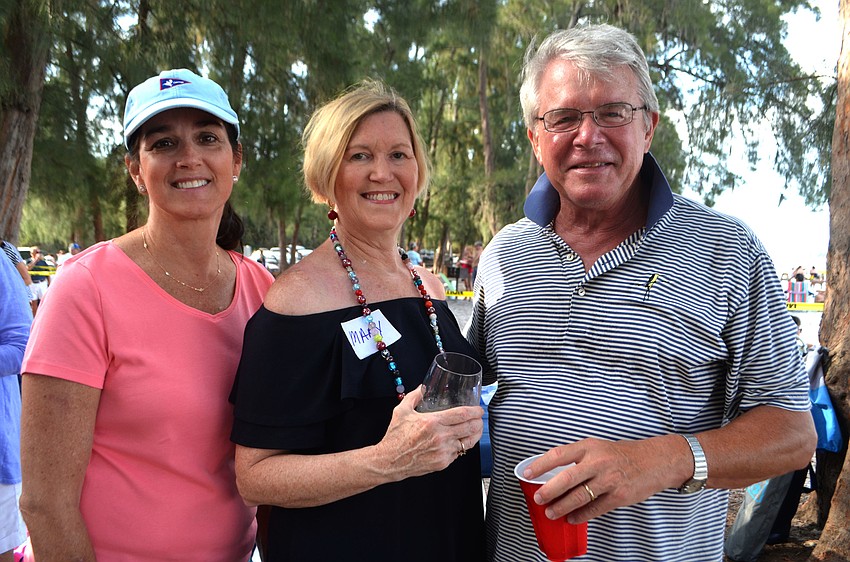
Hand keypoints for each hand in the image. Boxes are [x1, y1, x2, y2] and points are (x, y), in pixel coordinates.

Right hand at [374, 385, 483, 479]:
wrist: (390, 460)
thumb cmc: (395, 437)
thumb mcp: (401, 411)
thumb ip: (414, 396)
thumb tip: (422, 388)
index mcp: (432, 422)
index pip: (462, 414)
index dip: (474, 411)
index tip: (478, 409)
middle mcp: (440, 437)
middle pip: (470, 428)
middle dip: (479, 422)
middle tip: (479, 418)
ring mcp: (443, 451)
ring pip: (468, 442)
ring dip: (475, 435)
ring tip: (476, 430)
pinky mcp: (443, 463)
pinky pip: (458, 453)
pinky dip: (461, 446)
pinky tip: (460, 441)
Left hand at [524, 435, 686, 523]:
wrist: (654, 461)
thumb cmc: (622, 454)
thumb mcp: (598, 447)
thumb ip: (578, 458)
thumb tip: (554, 473)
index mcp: (589, 447)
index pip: (559, 455)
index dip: (540, 465)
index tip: (528, 473)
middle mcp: (598, 462)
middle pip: (567, 478)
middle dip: (549, 491)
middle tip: (538, 498)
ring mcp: (608, 480)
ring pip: (579, 496)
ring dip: (562, 507)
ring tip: (551, 512)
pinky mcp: (618, 496)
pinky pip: (594, 509)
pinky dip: (581, 515)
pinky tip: (572, 518)